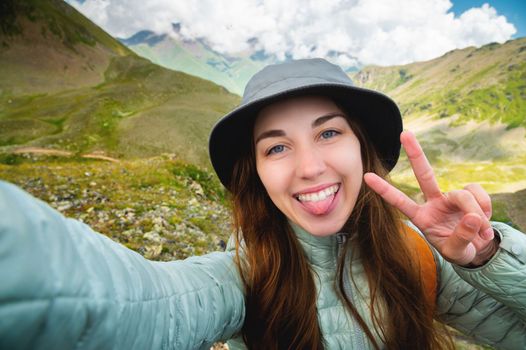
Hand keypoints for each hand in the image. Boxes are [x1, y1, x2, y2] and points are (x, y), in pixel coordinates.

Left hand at [363, 131, 497, 266]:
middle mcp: (433, 202)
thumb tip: (472, 217)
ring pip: (462, 195)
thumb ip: (461, 237)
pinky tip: (485, 220)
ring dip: (476, 212)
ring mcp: (450, 197)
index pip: (399, 201)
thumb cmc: (459, 250)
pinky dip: (485, 207)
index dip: (384, 190)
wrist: (478, 248)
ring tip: (482, 231)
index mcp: (421, 217)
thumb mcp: (456, 252)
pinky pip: (478, 193)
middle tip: (404, 133)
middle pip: (424, 174)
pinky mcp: (468, 194)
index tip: (366, 176)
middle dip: (415, 153)